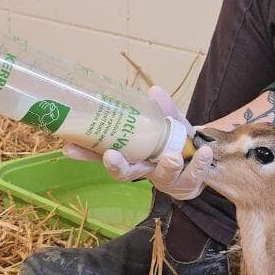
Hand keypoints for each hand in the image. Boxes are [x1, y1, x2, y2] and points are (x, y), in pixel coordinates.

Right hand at [63, 85, 213, 201]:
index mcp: (133, 157)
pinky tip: (205, 152)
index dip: (86, 155)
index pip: (104, 157)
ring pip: (164, 177)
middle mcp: (146, 171)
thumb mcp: (167, 124)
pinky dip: (201, 163)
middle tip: (112, 157)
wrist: (200, 163)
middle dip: (118, 166)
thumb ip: (161, 110)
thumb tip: (153, 91)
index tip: (69, 148)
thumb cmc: (176, 143)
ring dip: (168, 166)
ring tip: (173, 156)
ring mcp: (167, 180)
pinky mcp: (189, 183)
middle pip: (127, 174)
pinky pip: (196, 174)